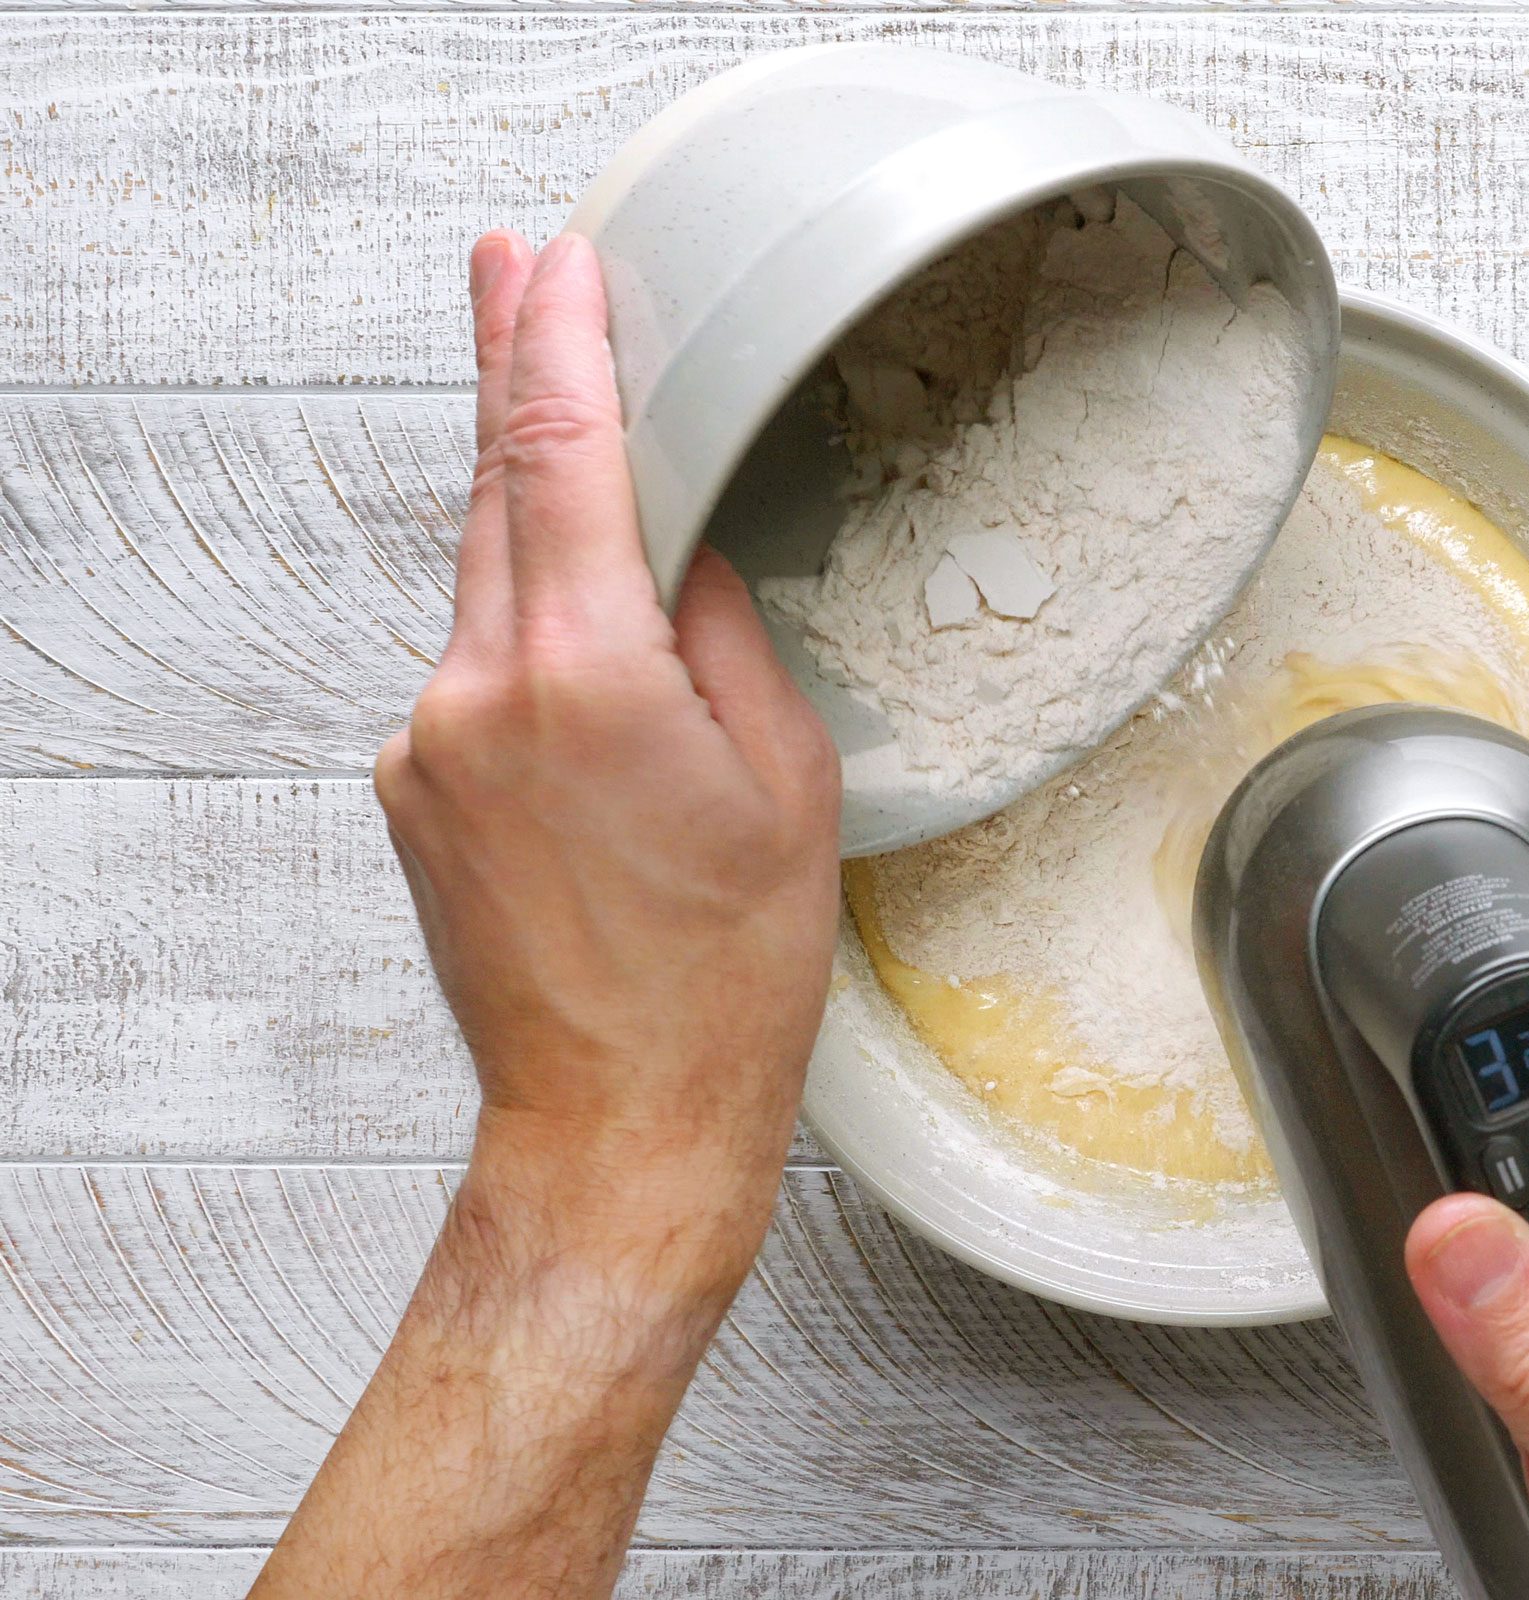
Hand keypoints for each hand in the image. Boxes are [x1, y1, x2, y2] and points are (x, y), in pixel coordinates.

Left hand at [375, 228, 840, 1291]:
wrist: (619, 1114)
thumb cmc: (726, 974)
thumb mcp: (784, 777)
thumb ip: (720, 631)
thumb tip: (679, 544)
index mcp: (586, 675)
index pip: (558, 455)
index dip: (556, 337)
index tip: (556, 262)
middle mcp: (476, 693)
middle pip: (496, 491)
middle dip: (512, 376)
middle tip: (521, 270)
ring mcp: (426, 743)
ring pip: (484, 586)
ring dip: (532, 525)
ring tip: (597, 499)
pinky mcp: (409, 787)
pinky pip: (472, 669)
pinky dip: (524, 641)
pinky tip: (594, 694)